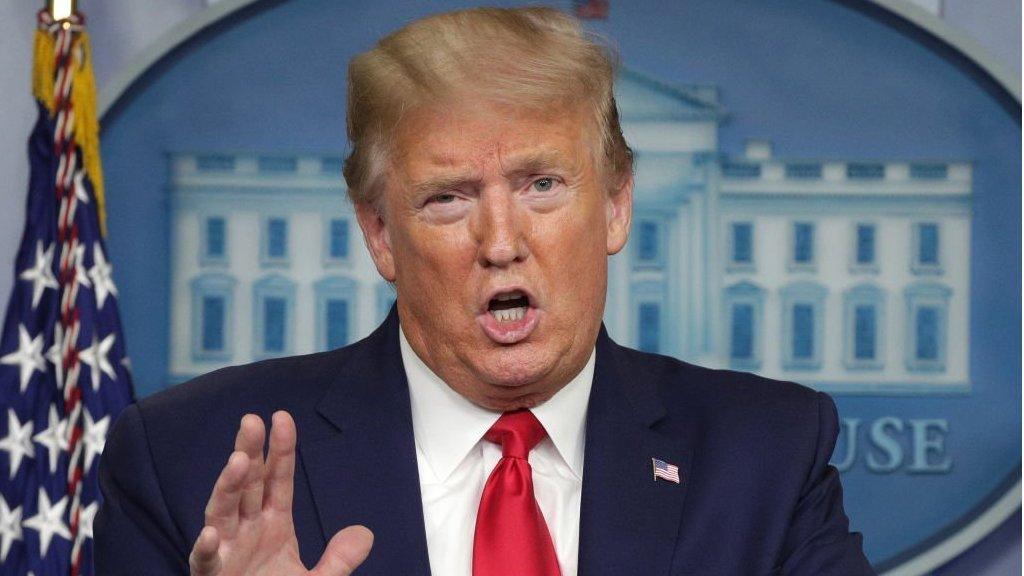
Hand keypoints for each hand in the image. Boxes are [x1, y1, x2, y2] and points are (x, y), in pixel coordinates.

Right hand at [189, 411, 372, 574]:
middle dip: (249, 452)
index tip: (282, 417)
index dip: (280, 450)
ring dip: (228, 487)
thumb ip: (338, 560)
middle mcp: (246, 530)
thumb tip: (364, 534)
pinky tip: (208, 534)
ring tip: (239, 462)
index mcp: (272, 524)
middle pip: (248, 485)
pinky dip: (205, 548)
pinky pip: (206, 561)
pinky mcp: (212, 575)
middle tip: (251, 421)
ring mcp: (226, 551)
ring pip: (221, 513)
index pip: (277, 480)